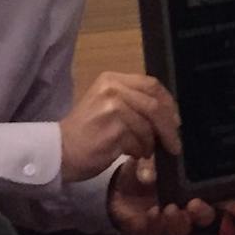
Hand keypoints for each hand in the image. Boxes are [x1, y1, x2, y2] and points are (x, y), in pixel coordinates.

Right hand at [58, 72, 179, 181]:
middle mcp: (112, 90)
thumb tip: (168, 114)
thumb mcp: (106, 104)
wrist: (59, 150)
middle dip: (169, 127)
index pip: (151, 84)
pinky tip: (132, 155)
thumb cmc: (85, 130)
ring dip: (151, 143)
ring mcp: (112, 110)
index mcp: (112, 79)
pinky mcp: (113, 131)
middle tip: (174, 144)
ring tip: (144, 151)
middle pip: (154, 105)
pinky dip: (140, 152)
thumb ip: (133, 101)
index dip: (168, 103)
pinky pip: (138, 142)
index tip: (176, 120)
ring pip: (148, 127)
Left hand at [106, 155, 234, 234]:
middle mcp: (188, 203)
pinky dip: (157, 222)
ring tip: (171, 209)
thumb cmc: (142, 167)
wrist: (116, 186)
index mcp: (196, 185)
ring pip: (185, 227)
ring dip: (182, 220)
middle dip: (204, 212)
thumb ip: (152, 162)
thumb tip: (149, 175)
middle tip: (195, 203)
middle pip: (206, 215)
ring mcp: (171, 218)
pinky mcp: (153, 228)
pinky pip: (160, 230)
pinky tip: (152, 213)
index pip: (222, 194)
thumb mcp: (150, 156)